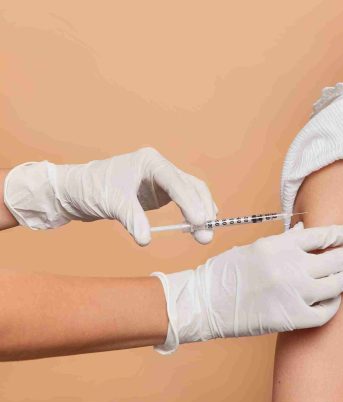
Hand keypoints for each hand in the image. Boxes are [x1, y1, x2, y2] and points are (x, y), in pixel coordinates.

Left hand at [3, 147, 216, 244]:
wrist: (78, 190)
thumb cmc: (92, 188)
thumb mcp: (112, 202)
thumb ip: (131, 219)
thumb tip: (146, 239)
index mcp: (150, 162)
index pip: (176, 181)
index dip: (190, 201)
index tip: (199, 221)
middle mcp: (161, 168)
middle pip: (191, 186)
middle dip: (201, 210)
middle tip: (205, 234)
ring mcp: (163, 180)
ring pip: (192, 193)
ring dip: (201, 212)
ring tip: (205, 234)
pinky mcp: (161, 193)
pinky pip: (185, 200)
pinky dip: (193, 212)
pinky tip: (200, 226)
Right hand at [152, 221, 342, 352]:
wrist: (205, 303)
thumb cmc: (228, 273)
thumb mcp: (256, 247)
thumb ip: (285, 240)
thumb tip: (306, 229)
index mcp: (280, 245)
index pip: (322, 235)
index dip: (341, 234)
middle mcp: (290, 267)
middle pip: (335, 259)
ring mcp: (293, 294)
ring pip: (335, 285)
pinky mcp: (292, 318)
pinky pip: (325, 312)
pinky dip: (334, 305)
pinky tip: (336, 299)